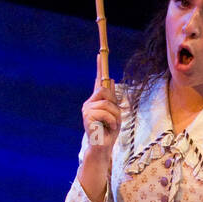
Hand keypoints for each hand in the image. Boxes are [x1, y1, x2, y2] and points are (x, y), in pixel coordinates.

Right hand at [79, 76, 121, 200]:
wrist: (102, 147)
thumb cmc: (109, 132)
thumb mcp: (115, 113)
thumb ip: (112, 99)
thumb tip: (111, 80)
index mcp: (96, 100)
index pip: (98, 81)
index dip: (99, 67)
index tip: (100, 54)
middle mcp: (90, 102)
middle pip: (106, 90)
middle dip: (115, 105)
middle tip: (114, 120)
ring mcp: (87, 109)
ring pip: (107, 103)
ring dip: (115, 116)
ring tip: (111, 126)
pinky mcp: (87, 116)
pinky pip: (106, 112)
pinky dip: (111, 122)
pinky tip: (107, 129)